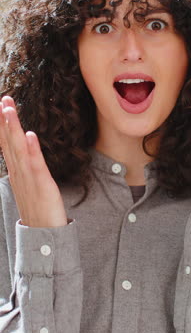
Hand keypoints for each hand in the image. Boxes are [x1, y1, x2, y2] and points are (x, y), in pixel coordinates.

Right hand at [0, 96, 67, 226]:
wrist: (43, 233)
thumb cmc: (37, 206)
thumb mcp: (27, 182)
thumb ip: (24, 164)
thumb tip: (23, 147)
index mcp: (16, 169)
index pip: (6, 142)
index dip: (3, 123)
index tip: (0, 104)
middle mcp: (19, 171)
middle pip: (9, 141)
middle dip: (5, 120)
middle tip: (3, 99)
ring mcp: (28, 178)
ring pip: (19, 149)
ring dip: (13, 129)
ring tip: (9, 110)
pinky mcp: (42, 185)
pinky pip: (36, 165)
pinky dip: (32, 150)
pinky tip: (30, 135)